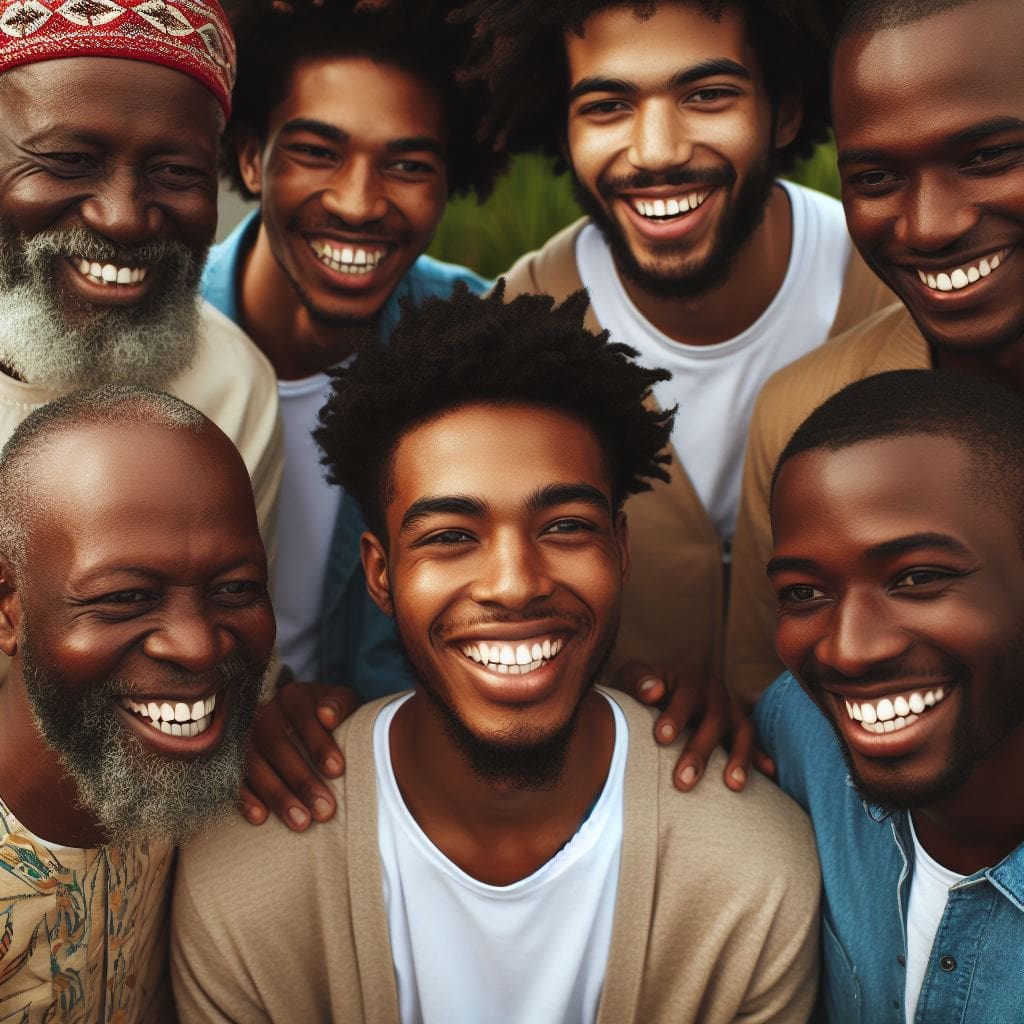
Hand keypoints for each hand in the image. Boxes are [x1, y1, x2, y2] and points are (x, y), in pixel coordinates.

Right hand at [240, 680, 358, 830]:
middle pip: (277, 745)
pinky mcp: (230, 759)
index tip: (338, 770)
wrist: (303, 721)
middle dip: (302, 780)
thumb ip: (340, 705)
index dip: (319, 743)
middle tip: (325, 810)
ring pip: (254, 764)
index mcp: (293, 696)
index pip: (303, 716)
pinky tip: (260, 818)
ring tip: (301, 822)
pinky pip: (233, 778)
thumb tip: (327, 715)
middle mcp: (263, 712)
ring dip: (277, 795)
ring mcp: (243, 735)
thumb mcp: (341, 704)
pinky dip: (245, 799)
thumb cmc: (328, 716)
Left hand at [616, 660, 774, 792]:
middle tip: (682, 781)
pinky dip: (762, 759)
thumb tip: (653, 690)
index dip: (676, 715)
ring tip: (732, 786)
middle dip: (700, 751)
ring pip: (743, 732)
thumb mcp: (633, 677)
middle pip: (714, 720)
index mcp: (690, 678)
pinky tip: (769, 776)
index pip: (686, 695)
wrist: (660, 689)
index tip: (661, 737)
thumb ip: (639, 680)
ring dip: (739, 758)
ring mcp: (731, 711)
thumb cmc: (643, 688)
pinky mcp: (739, 730)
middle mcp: (715, 693)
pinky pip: (755, 744)